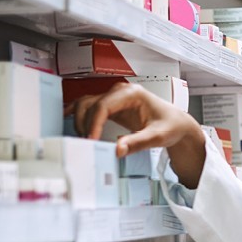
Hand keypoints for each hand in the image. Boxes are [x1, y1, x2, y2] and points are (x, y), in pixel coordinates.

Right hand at [65, 82, 207, 187]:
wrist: (176, 123)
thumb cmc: (170, 125)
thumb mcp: (158, 136)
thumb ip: (138, 142)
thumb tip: (118, 149)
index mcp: (132, 94)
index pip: (103, 105)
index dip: (93, 123)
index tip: (91, 140)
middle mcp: (120, 92)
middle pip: (90, 104)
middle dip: (85, 124)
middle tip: (86, 144)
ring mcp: (114, 98)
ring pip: (86, 104)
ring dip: (80, 120)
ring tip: (83, 139)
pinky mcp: (112, 107)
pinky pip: (89, 107)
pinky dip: (77, 112)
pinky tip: (65, 118)